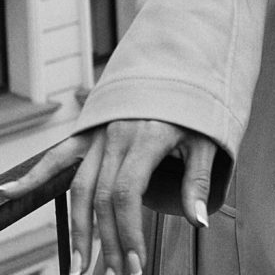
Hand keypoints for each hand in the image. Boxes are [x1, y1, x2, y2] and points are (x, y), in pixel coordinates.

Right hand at [0, 120, 216, 274]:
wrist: (180, 67)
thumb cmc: (196, 107)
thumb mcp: (208, 140)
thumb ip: (199, 181)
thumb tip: (199, 222)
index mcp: (148, 135)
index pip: (127, 194)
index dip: (128, 232)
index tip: (134, 264)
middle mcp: (118, 134)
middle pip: (102, 198)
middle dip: (107, 242)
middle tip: (116, 274)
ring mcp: (100, 132)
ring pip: (80, 186)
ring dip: (79, 229)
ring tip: (79, 266)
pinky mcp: (90, 131)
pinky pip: (59, 155)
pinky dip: (34, 175)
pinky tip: (9, 193)